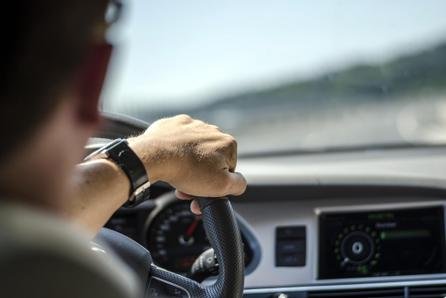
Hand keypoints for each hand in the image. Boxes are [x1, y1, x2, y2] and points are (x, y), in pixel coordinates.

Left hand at [129, 115, 246, 212]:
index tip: (203, 192)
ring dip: (188, 166)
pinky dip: (175, 152)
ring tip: (177, 177)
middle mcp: (212, 130)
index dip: (215, 184)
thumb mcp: (222, 185)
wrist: (154, 156)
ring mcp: (192, 125)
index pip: (228, 170)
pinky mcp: (173, 125)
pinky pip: (178, 142)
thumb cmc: (188, 170)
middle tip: (188, 189)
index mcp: (228, 143)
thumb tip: (239, 182)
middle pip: (210, 160)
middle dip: (200, 177)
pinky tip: (170, 161)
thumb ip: (239, 184)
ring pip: (194, 152)